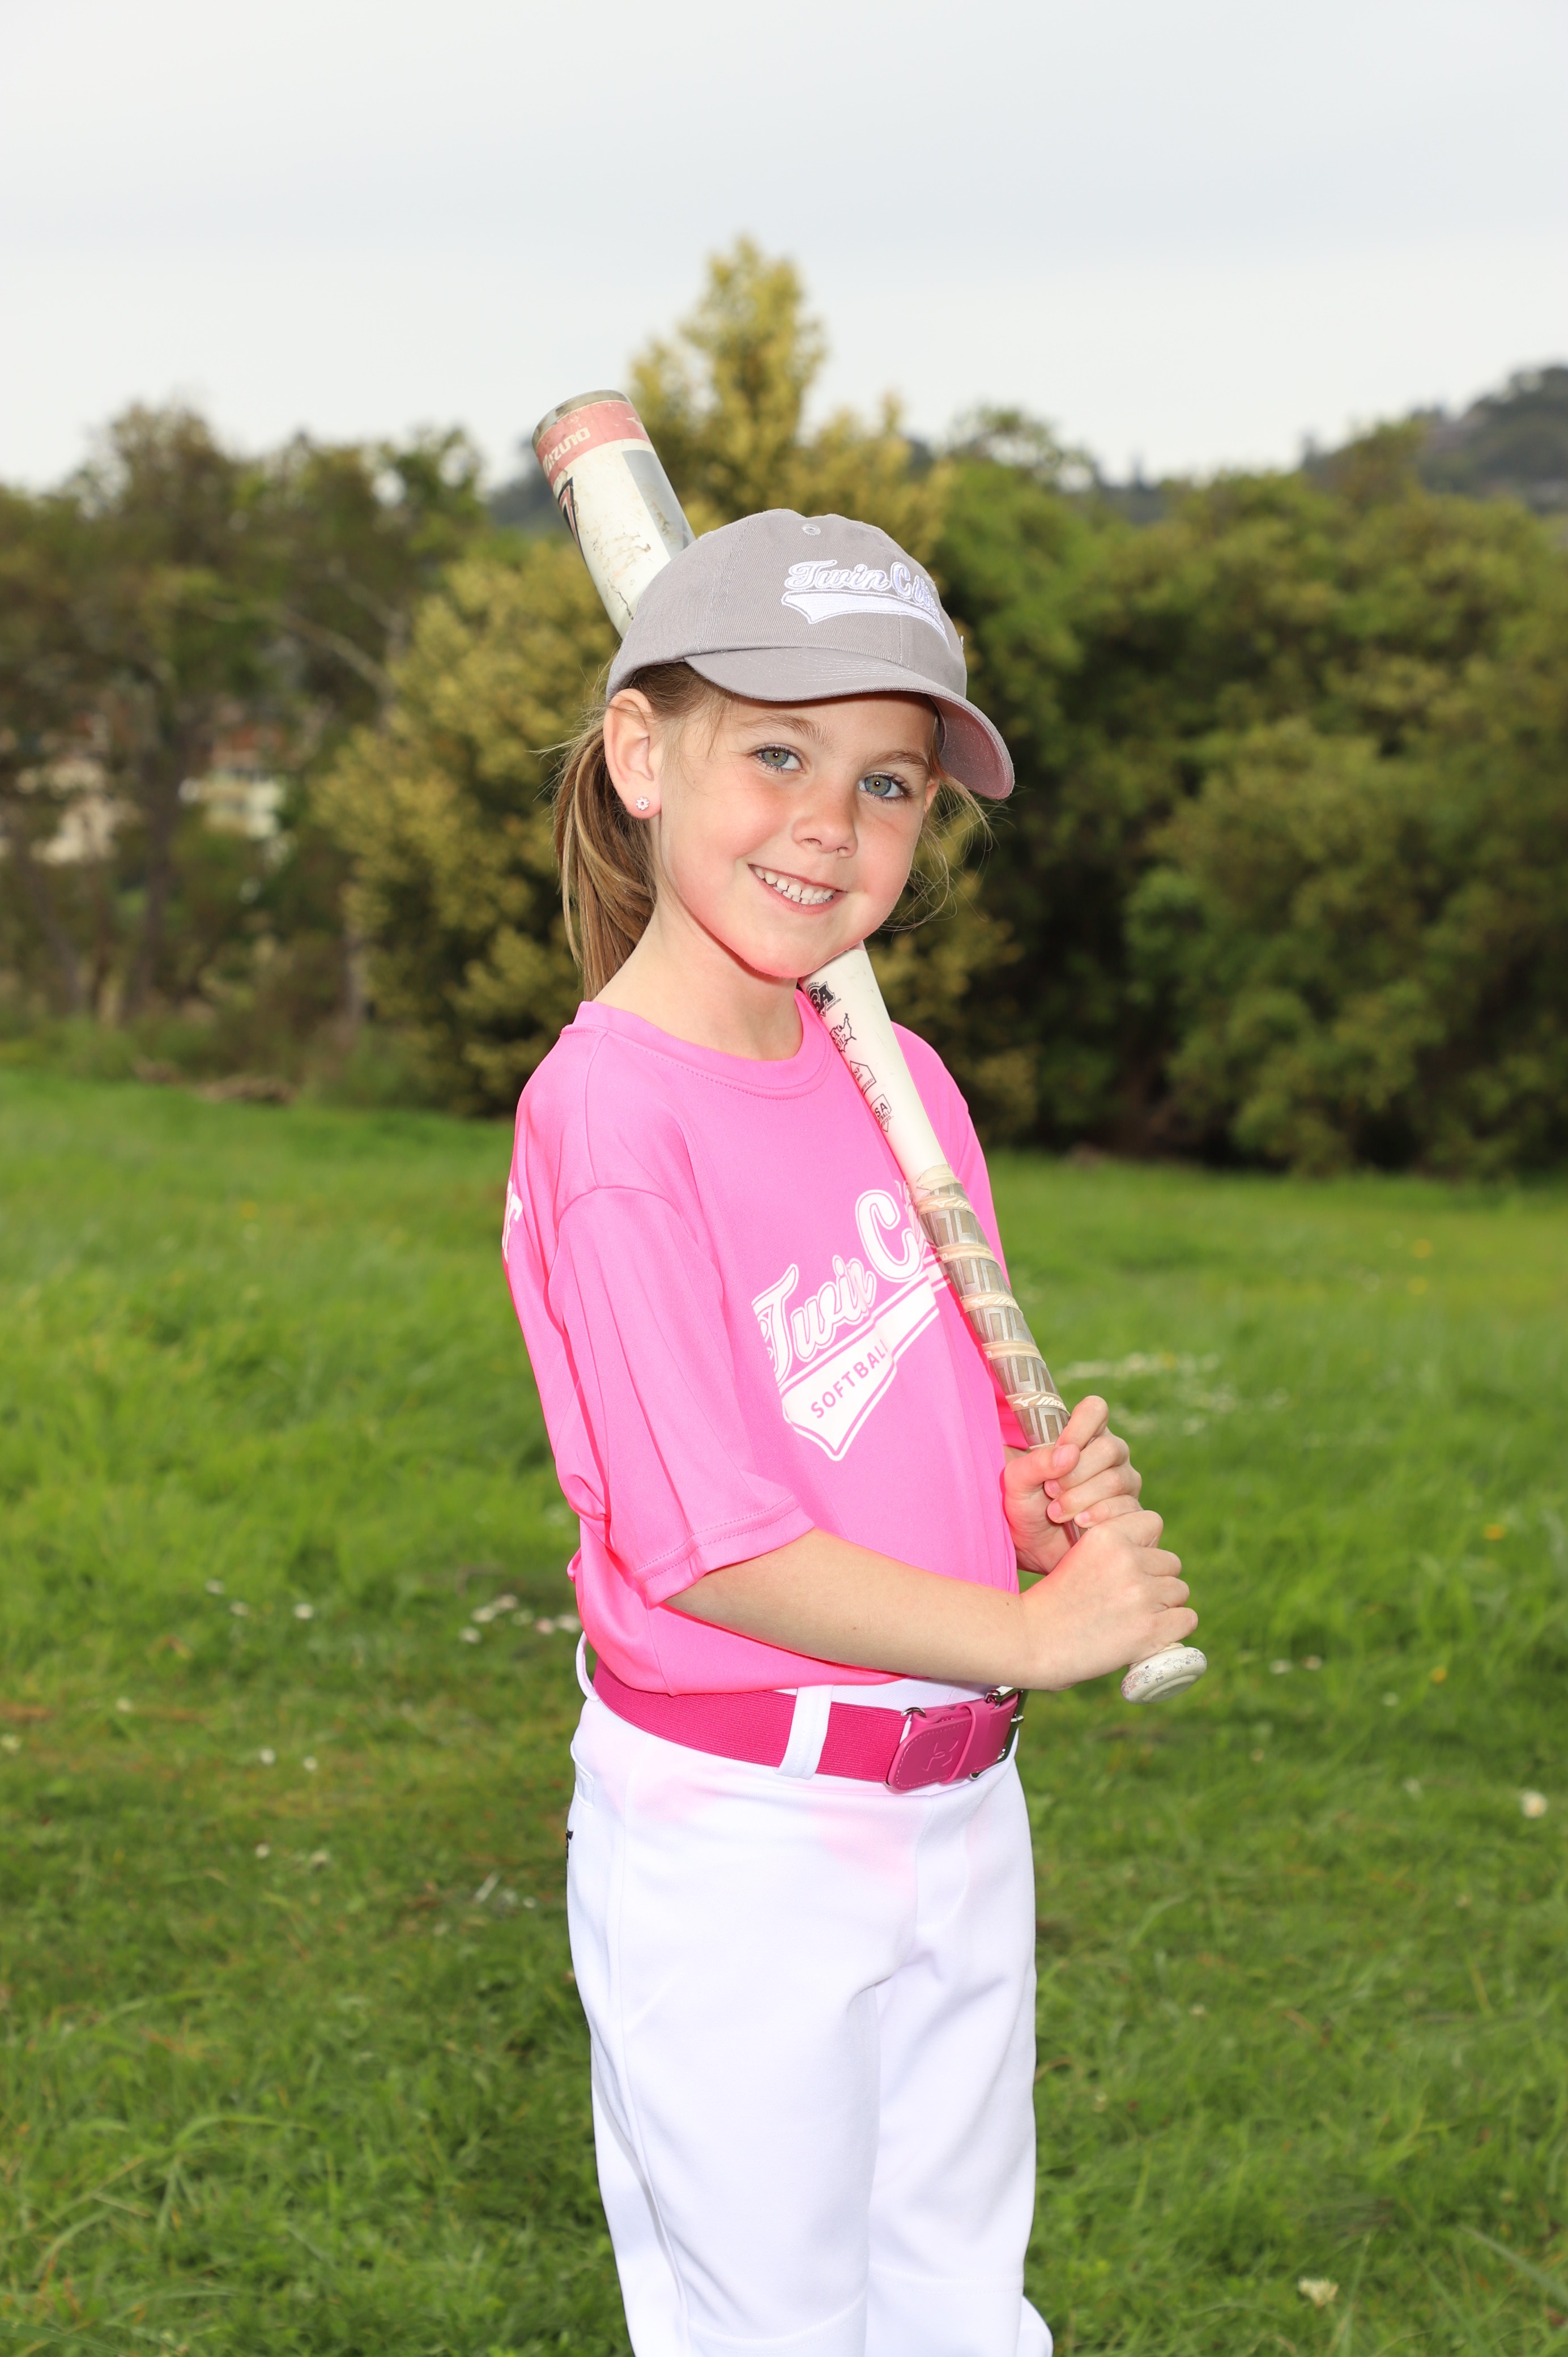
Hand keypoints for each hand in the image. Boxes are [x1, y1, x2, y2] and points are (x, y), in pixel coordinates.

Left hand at [1003, 1394, 1143, 1574]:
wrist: (1034, 1548)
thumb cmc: (1024, 1506)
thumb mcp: (1017, 1481)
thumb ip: (1037, 1463)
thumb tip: (1069, 1454)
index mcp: (1082, 1434)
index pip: (1096, 1410)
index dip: (1081, 1426)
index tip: (1061, 1448)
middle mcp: (1109, 1452)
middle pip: (1109, 1448)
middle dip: (1076, 1473)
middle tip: (1051, 1490)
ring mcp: (1124, 1481)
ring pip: (1117, 1480)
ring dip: (1082, 1497)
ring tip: (1056, 1512)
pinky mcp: (1131, 1510)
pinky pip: (1127, 1507)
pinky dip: (1098, 1515)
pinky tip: (1079, 1523)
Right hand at [1016, 1512, 1194, 1691]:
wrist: (1030, 1640)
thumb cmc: (1053, 1602)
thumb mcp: (1078, 1556)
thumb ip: (1113, 1550)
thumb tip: (1152, 1557)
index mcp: (1106, 1535)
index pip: (1153, 1523)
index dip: (1145, 1545)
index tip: (1131, 1563)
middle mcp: (1127, 1559)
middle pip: (1171, 1562)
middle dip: (1156, 1579)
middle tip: (1129, 1600)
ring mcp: (1141, 1594)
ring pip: (1179, 1591)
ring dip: (1164, 1605)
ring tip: (1135, 1619)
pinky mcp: (1150, 1628)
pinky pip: (1186, 1619)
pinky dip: (1174, 1629)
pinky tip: (1153, 1634)